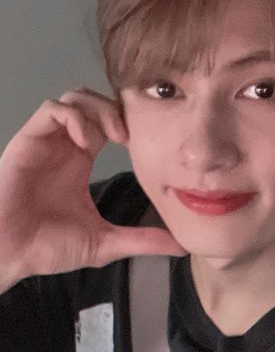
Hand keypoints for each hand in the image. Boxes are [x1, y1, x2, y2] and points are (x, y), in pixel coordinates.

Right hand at [0, 88, 183, 288]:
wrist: (9, 253)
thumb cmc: (46, 247)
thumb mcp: (104, 243)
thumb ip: (142, 240)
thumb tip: (182, 246)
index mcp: (80, 160)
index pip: (107, 123)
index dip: (128, 123)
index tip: (147, 144)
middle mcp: (64, 145)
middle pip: (92, 102)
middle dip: (115, 109)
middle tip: (129, 136)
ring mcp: (46, 141)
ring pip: (73, 98)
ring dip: (97, 109)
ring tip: (112, 135)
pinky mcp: (28, 141)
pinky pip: (52, 110)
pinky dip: (73, 116)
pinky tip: (86, 141)